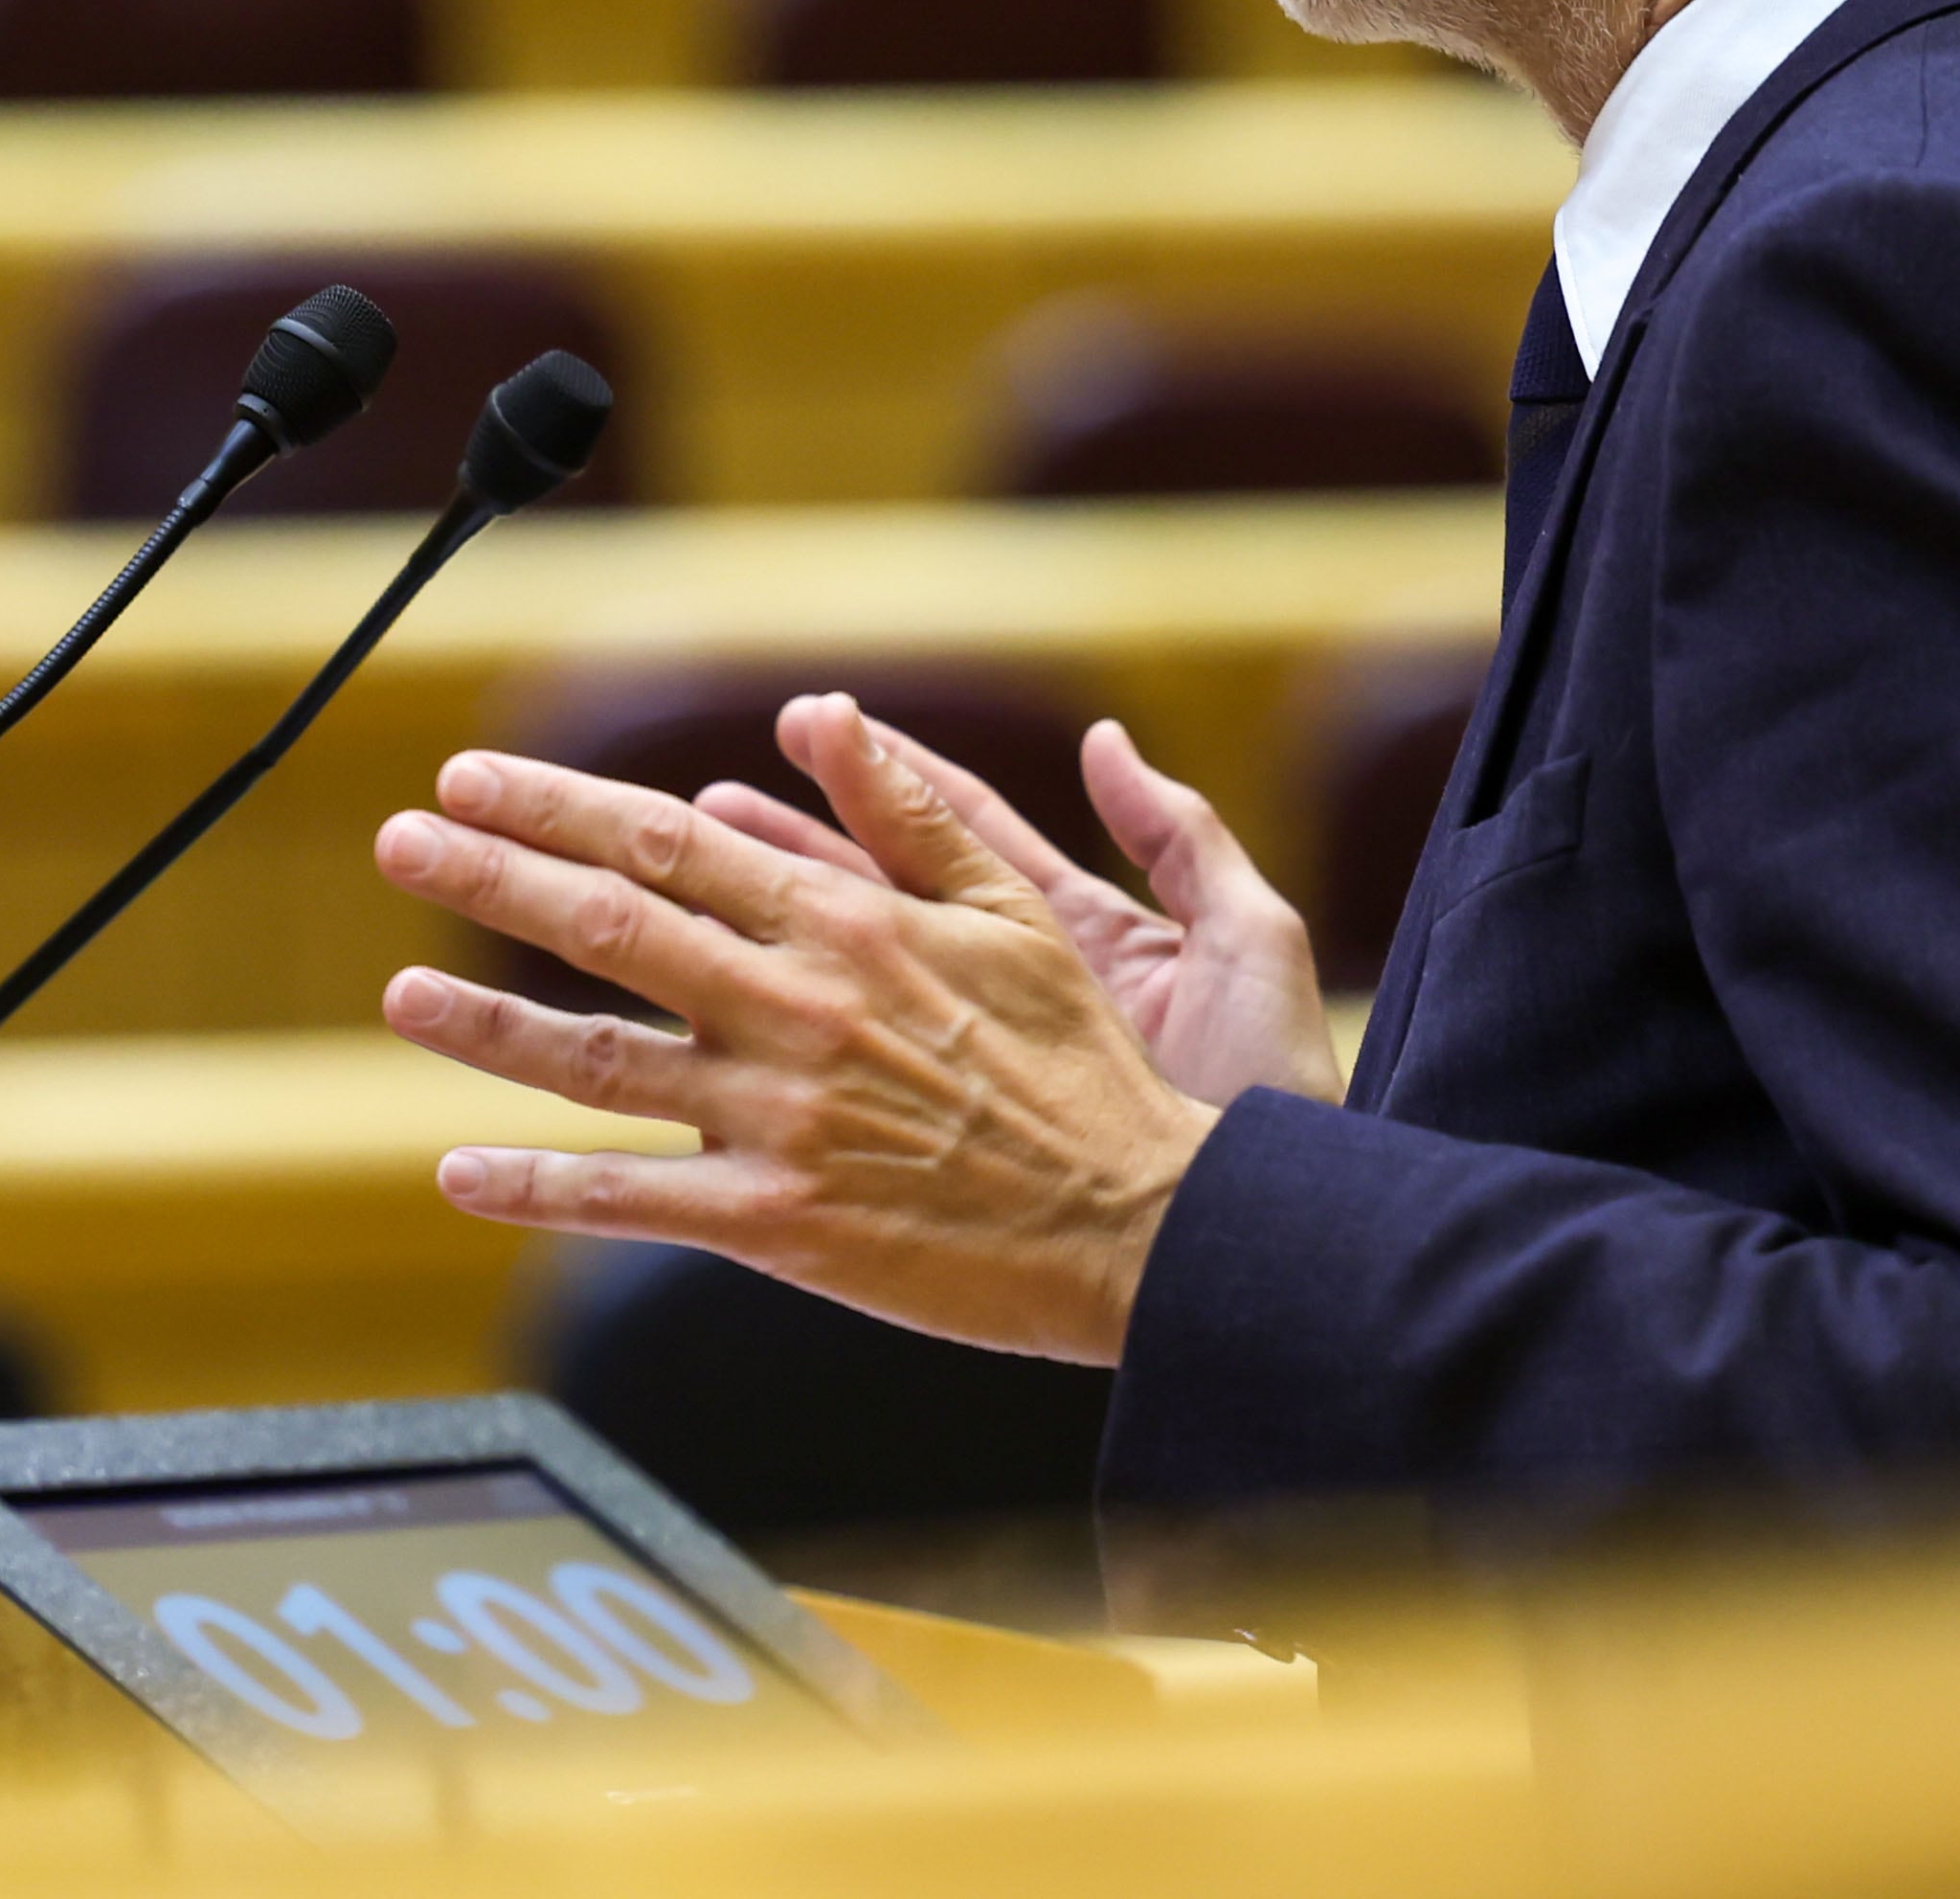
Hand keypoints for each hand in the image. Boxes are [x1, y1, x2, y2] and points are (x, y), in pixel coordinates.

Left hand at [375, 695, 1215, 1362]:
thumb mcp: (1015, 911)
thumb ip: (910, 812)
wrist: (1137, 1223)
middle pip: (612, 926)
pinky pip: (633, 1201)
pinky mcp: (780, 1224)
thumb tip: (825, 714)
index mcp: (849, 924)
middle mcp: (800, 1008)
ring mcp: (781, 1119)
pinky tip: (460, 1173)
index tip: (475, 777)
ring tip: (398, 995)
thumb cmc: (1080, 1068)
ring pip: (600, 1059)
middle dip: (491, 876)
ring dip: (487, 1024)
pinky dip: (540, 1188)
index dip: (559, 807)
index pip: (669, 843)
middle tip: (402, 841)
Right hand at [695, 704, 1341, 1110]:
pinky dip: (792, 1062)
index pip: (964, 839)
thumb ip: (1179, 833)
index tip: (807, 726)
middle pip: (890, 905)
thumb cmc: (1276, 1088)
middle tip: (705, 811)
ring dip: (778, 938)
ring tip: (682, 889)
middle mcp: (1017, 997)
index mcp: (1079, 938)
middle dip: (799, 853)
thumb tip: (1104, 739)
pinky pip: (858, 1097)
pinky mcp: (958, 1147)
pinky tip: (712, 1039)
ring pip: (858, 989)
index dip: (885, 781)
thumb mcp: (1247, 938)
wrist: (1264, 1233)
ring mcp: (983, 1070)